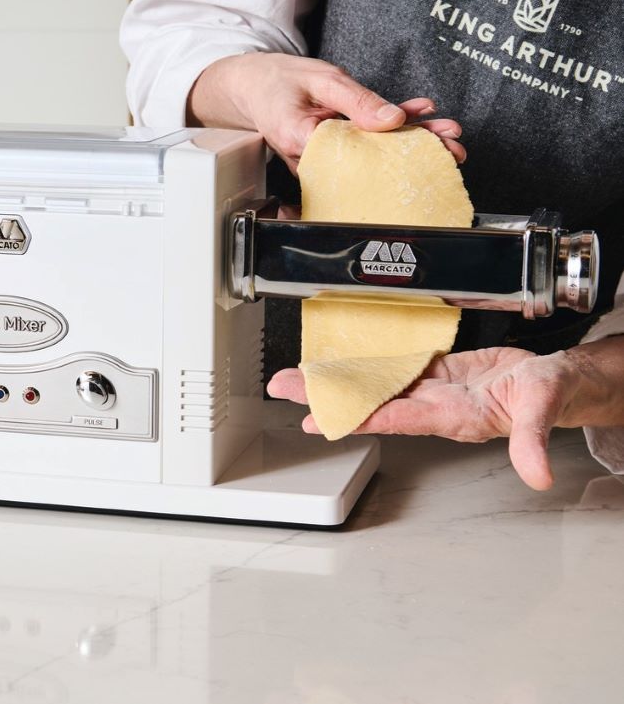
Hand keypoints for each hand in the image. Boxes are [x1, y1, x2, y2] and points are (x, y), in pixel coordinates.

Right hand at [186, 53, 465, 171]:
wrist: (251, 86)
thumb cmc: (278, 81)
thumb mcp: (321, 79)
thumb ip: (357, 100)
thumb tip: (394, 118)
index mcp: (306, 144)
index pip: (361, 156)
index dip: (401, 153)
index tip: (435, 148)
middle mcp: (316, 159)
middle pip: (375, 161)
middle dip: (418, 154)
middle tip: (454, 149)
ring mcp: (325, 157)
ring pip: (374, 153)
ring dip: (413, 142)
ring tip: (448, 134)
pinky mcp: (332, 148)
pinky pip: (365, 141)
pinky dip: (393, 128)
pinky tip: (418, 115)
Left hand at [267, 339, 623, 490]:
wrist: (555, 382)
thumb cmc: (549, 395)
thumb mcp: (542, 412)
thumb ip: (533, 441)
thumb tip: (536, 475)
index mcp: (451, 415)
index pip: (392, 417)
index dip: (352, 417)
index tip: (315, 418)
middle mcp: (431, 405)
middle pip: (370, 400)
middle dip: (325, 395)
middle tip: (283, 387)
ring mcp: (431, 390)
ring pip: (376, 384)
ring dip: (339, 380)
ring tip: (300, 375)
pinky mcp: (437, 373)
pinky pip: (394, 371)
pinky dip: (368, 367)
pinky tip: (345, 365)